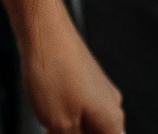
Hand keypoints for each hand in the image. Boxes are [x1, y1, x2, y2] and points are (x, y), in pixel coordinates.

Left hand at [17, 9, 123, 133]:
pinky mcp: (85, 84)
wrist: (45, 33)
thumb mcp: (60, 125)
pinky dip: (67, 124)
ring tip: (49, 130)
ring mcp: (99, 93)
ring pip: (88, 128)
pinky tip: (48, 125)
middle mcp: (111, 106)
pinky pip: (81, 114)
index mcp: (112, 120)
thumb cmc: (55, 70)